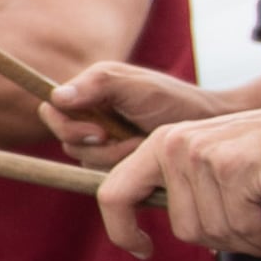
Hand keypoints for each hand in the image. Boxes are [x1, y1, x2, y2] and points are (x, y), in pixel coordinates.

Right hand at [43, 56, 224, 167]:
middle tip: (129, 139)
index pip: (52, 111)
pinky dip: (125, 168)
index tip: (99, 131)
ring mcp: (103, 142)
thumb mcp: (135, 86)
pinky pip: (103, 175)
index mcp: (89, 92)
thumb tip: (57, 97)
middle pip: (66, 141)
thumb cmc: (174, 99)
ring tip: (143, 144)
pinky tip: (145, 157)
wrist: (208, 125)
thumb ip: (96, 85)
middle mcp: (90, 116)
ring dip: (115, 157)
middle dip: (99, 146)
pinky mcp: (116, 163)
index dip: (66, 126)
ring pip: (84, 161)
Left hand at [90, 87, 260, 257]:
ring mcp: (205, 156)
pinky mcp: (236, 169)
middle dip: (223, 242)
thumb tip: (166, 235)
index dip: (121, 230)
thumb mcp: (218, 164)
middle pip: (182, 229)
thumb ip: (187, 191)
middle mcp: (176, 145)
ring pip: (214, 233)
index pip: (114, 192)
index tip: (142, 250)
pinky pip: (244, 230)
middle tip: (260, 238)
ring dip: (252, 244)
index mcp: (164, 142)